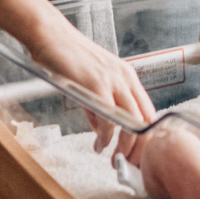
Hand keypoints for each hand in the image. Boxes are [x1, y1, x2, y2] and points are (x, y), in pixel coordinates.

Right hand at [29, 16, 154, 156]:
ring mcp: (113, 80)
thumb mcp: (91, 83)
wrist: (51, 36)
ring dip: (125, 147)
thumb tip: (103, 132)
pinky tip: (99, 145)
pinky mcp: (96, 84)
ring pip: (132, 122)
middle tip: (128, 163)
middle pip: (145, 121)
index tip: (137, 154)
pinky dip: (106, 138)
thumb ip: (99, 108)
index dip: (145, 137)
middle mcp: (125, 78)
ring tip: (116, 159)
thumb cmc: (68, 58)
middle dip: (140, 147)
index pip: (148, 112)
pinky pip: (109, 119)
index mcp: (127, 77)